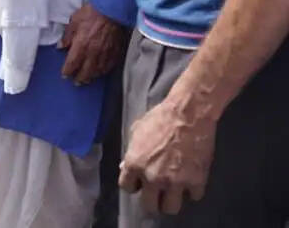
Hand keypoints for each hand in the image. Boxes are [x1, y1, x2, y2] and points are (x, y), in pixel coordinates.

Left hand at [59, 3, 128, 84]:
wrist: (111, 10)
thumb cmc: (90, 14)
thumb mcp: (73, 22)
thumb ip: (67, 36)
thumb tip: (60, 47)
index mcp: (81, 45)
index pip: (72, 63)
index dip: (67, 71)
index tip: (65, 75)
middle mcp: (93, 53)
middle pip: (86, 71)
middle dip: (80, 78)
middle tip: (76, 82)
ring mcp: (105, 54)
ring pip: (98, 71)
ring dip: (92, 77)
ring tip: (87, 79)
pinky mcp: (115, 52)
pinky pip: (109, 66)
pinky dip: (104, 71)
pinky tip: (101, 72)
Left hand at [119, 95, 216, 214]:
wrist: (188, 115)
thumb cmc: (159, 118)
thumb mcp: (136, 131)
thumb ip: (132, 151)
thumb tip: (127, 166)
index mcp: (134, 164)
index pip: (127, 187)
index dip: (133, 185)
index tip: (139, 182)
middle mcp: (152, 178)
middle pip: (149, 205)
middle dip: (152, 201)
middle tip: (157, 195)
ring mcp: (175, 182)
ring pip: (171, 208)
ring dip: (171, 201)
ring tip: (173, 193)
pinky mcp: (196, 182)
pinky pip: (193, 196)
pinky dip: (192, 190)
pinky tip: (191, 181)